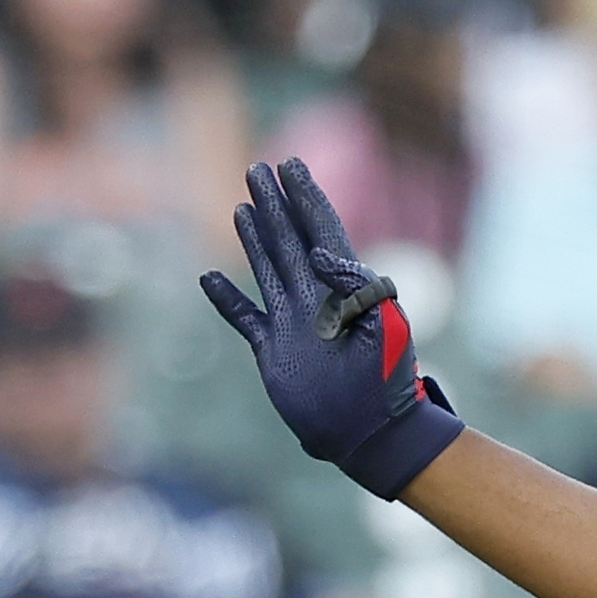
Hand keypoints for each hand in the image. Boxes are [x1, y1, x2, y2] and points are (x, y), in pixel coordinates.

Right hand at [200, 157, 467, 499]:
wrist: (372, 433)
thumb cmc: (388, 382)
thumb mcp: (384, 325)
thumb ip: (357, 284)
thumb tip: (318, 251)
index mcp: (346, 289)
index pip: (322, 230)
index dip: (306, 196)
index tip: (291, 164)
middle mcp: (315, 299)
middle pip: (290, 239)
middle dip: (275, 204)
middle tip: (257, 168)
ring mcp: (293, 323)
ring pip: (267, 268)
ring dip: (254, 237)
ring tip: (241, 207)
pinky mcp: (274, 351)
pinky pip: (245, 318)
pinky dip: (226, 300)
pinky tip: (208, 279)